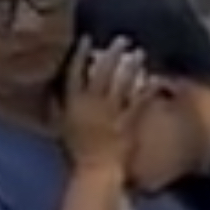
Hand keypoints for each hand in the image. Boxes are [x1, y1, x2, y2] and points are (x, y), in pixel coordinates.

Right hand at [58, 38, 150, 173]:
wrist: (95, 170)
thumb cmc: (77, 150)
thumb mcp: (60, 125)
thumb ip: (57, 106)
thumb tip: (53, 89)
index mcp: (73, 104)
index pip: (74, 73)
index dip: (80, 55)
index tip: (87, 39)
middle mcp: (92, 104)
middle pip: (102, 72)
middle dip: (113, 53)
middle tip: (122, 39)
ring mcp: (111, 112)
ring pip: (122, 83)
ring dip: (132, 66)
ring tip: (140, 53)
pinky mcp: (127, 122)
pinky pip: (139, 101)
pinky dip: (147, 89)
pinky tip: (156, 79)